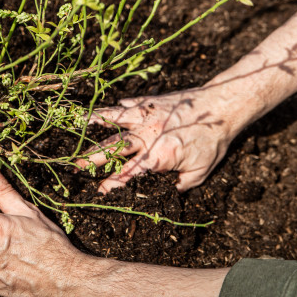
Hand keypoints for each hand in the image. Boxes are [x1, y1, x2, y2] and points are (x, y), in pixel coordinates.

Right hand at [86, 88, 236, 192]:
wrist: (221, 106)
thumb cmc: (213, 140)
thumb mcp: (200, 172)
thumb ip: (179, 185)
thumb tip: (164, 195)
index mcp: (157, 155)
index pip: (129, 174)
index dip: (112, 184)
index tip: (99, 192)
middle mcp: (146, 134)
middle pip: (113, 147)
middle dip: (93, 157)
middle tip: (75, 165)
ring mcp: (146, 115)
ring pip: (115, 120)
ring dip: (96, 124)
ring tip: (78, 124)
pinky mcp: (150, 102)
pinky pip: (128, 105)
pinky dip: (115, 108)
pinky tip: (104, 109)